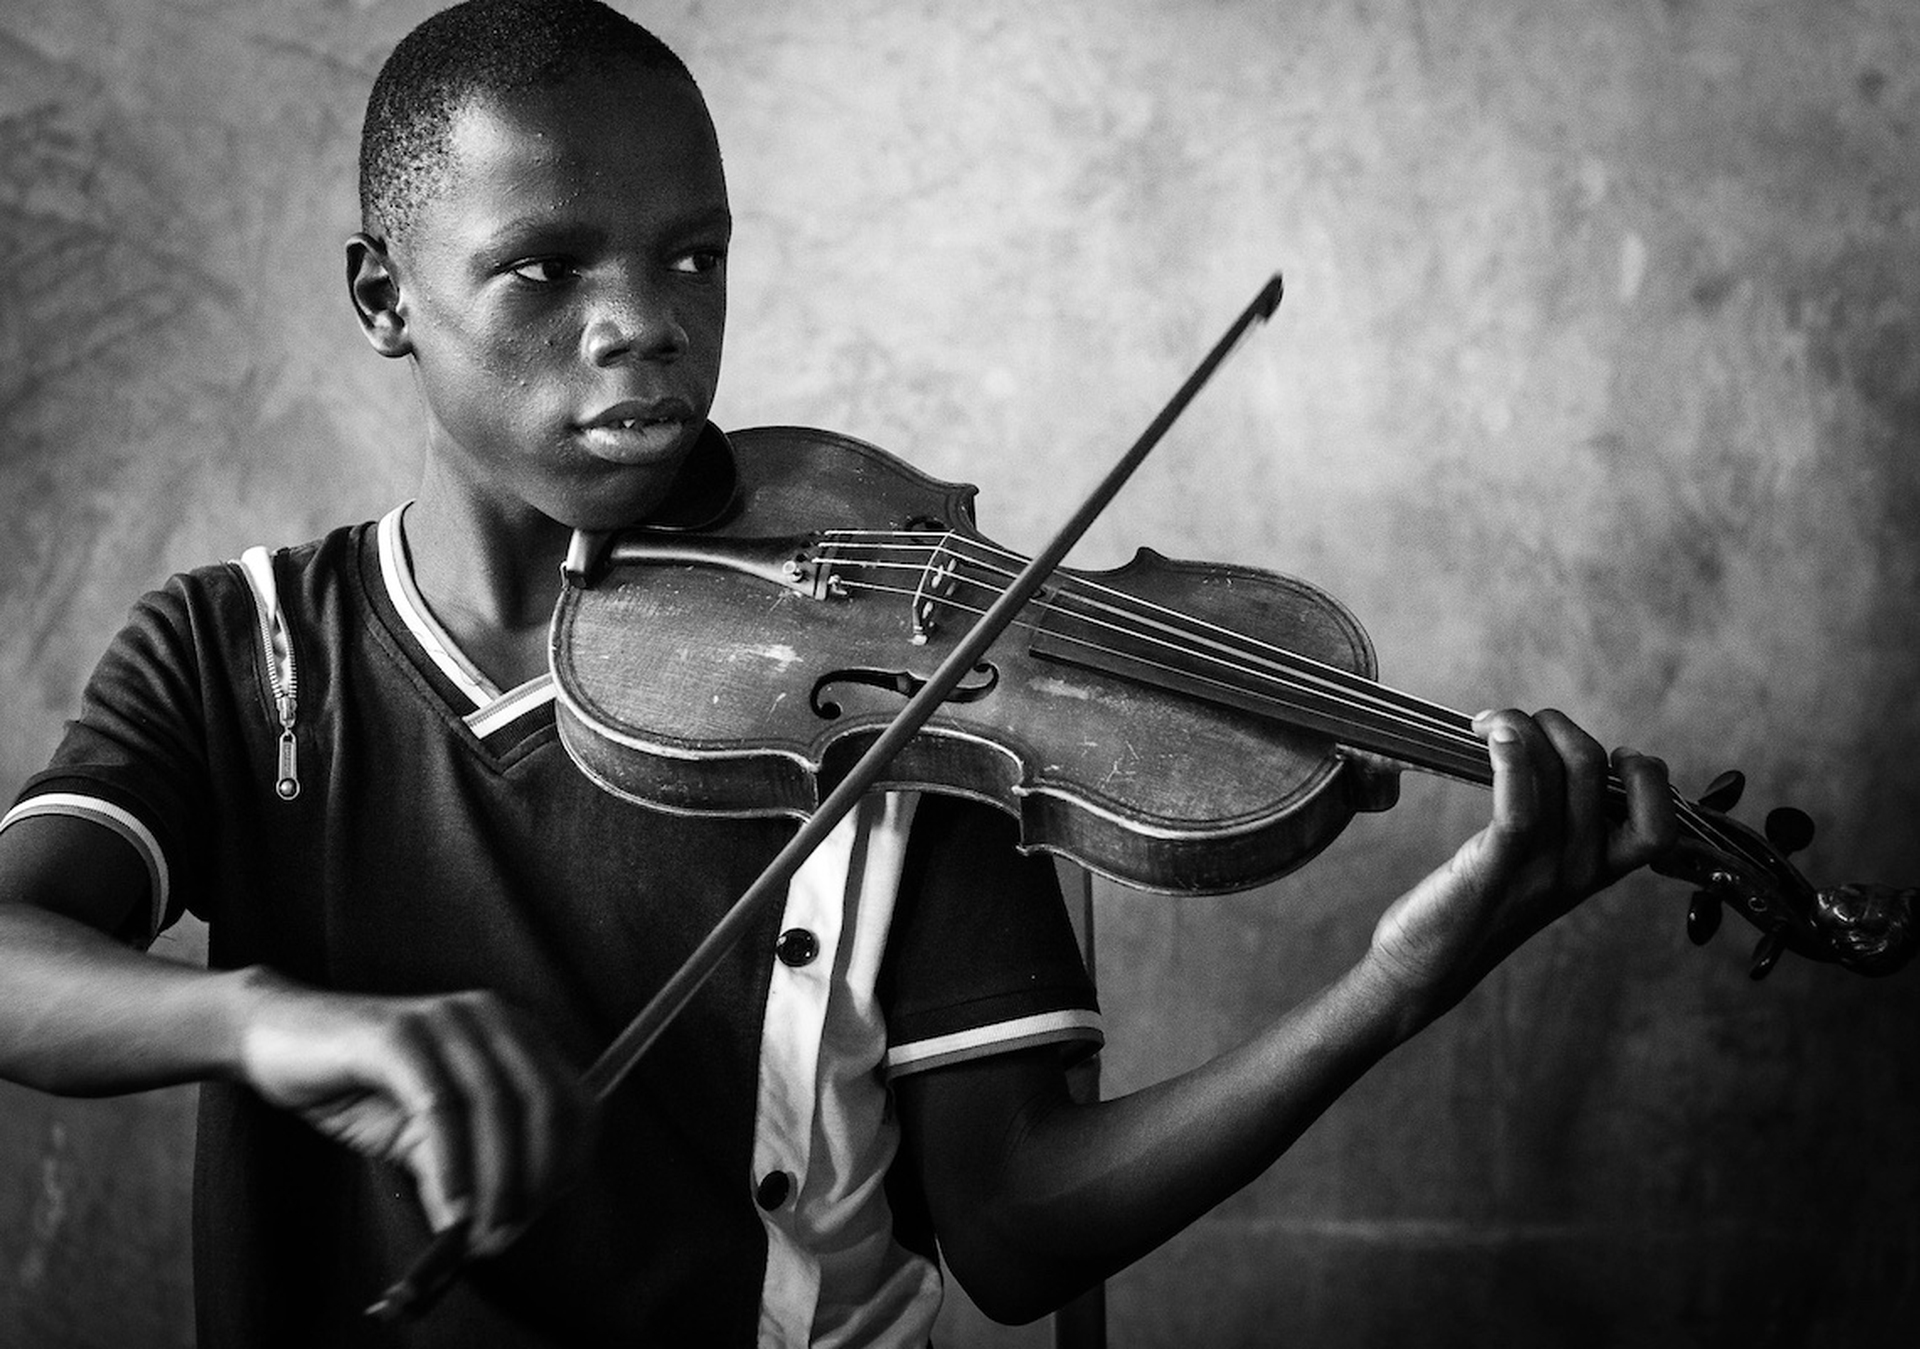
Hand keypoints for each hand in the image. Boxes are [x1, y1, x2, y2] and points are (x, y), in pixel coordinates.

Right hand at [232, 972, 593, 1255]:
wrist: (278, 1037)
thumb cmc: (361, 1083)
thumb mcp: (425, 1132)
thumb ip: (466, 1166)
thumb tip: (496, 1230)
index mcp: (513, 1034)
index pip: (573, 1100)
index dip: (567, 1163)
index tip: (540, 1214)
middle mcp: (490, 1017)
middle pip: (544, 1104)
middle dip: (534, 1180)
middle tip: (506, 1236)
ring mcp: (445, 1019)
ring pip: (496, 1107)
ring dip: (493, 1182)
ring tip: (475, 1234)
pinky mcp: (398, 1035)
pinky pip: (440, 1106)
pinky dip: (451, 1165)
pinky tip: (447, 1206)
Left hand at [1368, 708, 1676, 1016]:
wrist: (1424, 967)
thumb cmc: (1473, 905)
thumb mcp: (1534, 868)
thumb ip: (1558, 825)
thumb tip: (1554, 755)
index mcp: (1597, 871)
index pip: (1660, 822)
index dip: (1647, 776)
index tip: (1609, 753)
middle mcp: (1580, 871)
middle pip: (1597, 770)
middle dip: (1558, 727)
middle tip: (1514, 724)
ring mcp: (1541, 872)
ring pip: (1562, 772)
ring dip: (1525, 727)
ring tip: (1488, 724)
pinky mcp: (1494, 870)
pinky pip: (1522, 805)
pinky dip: (1512, 758)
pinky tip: (1492, 738)